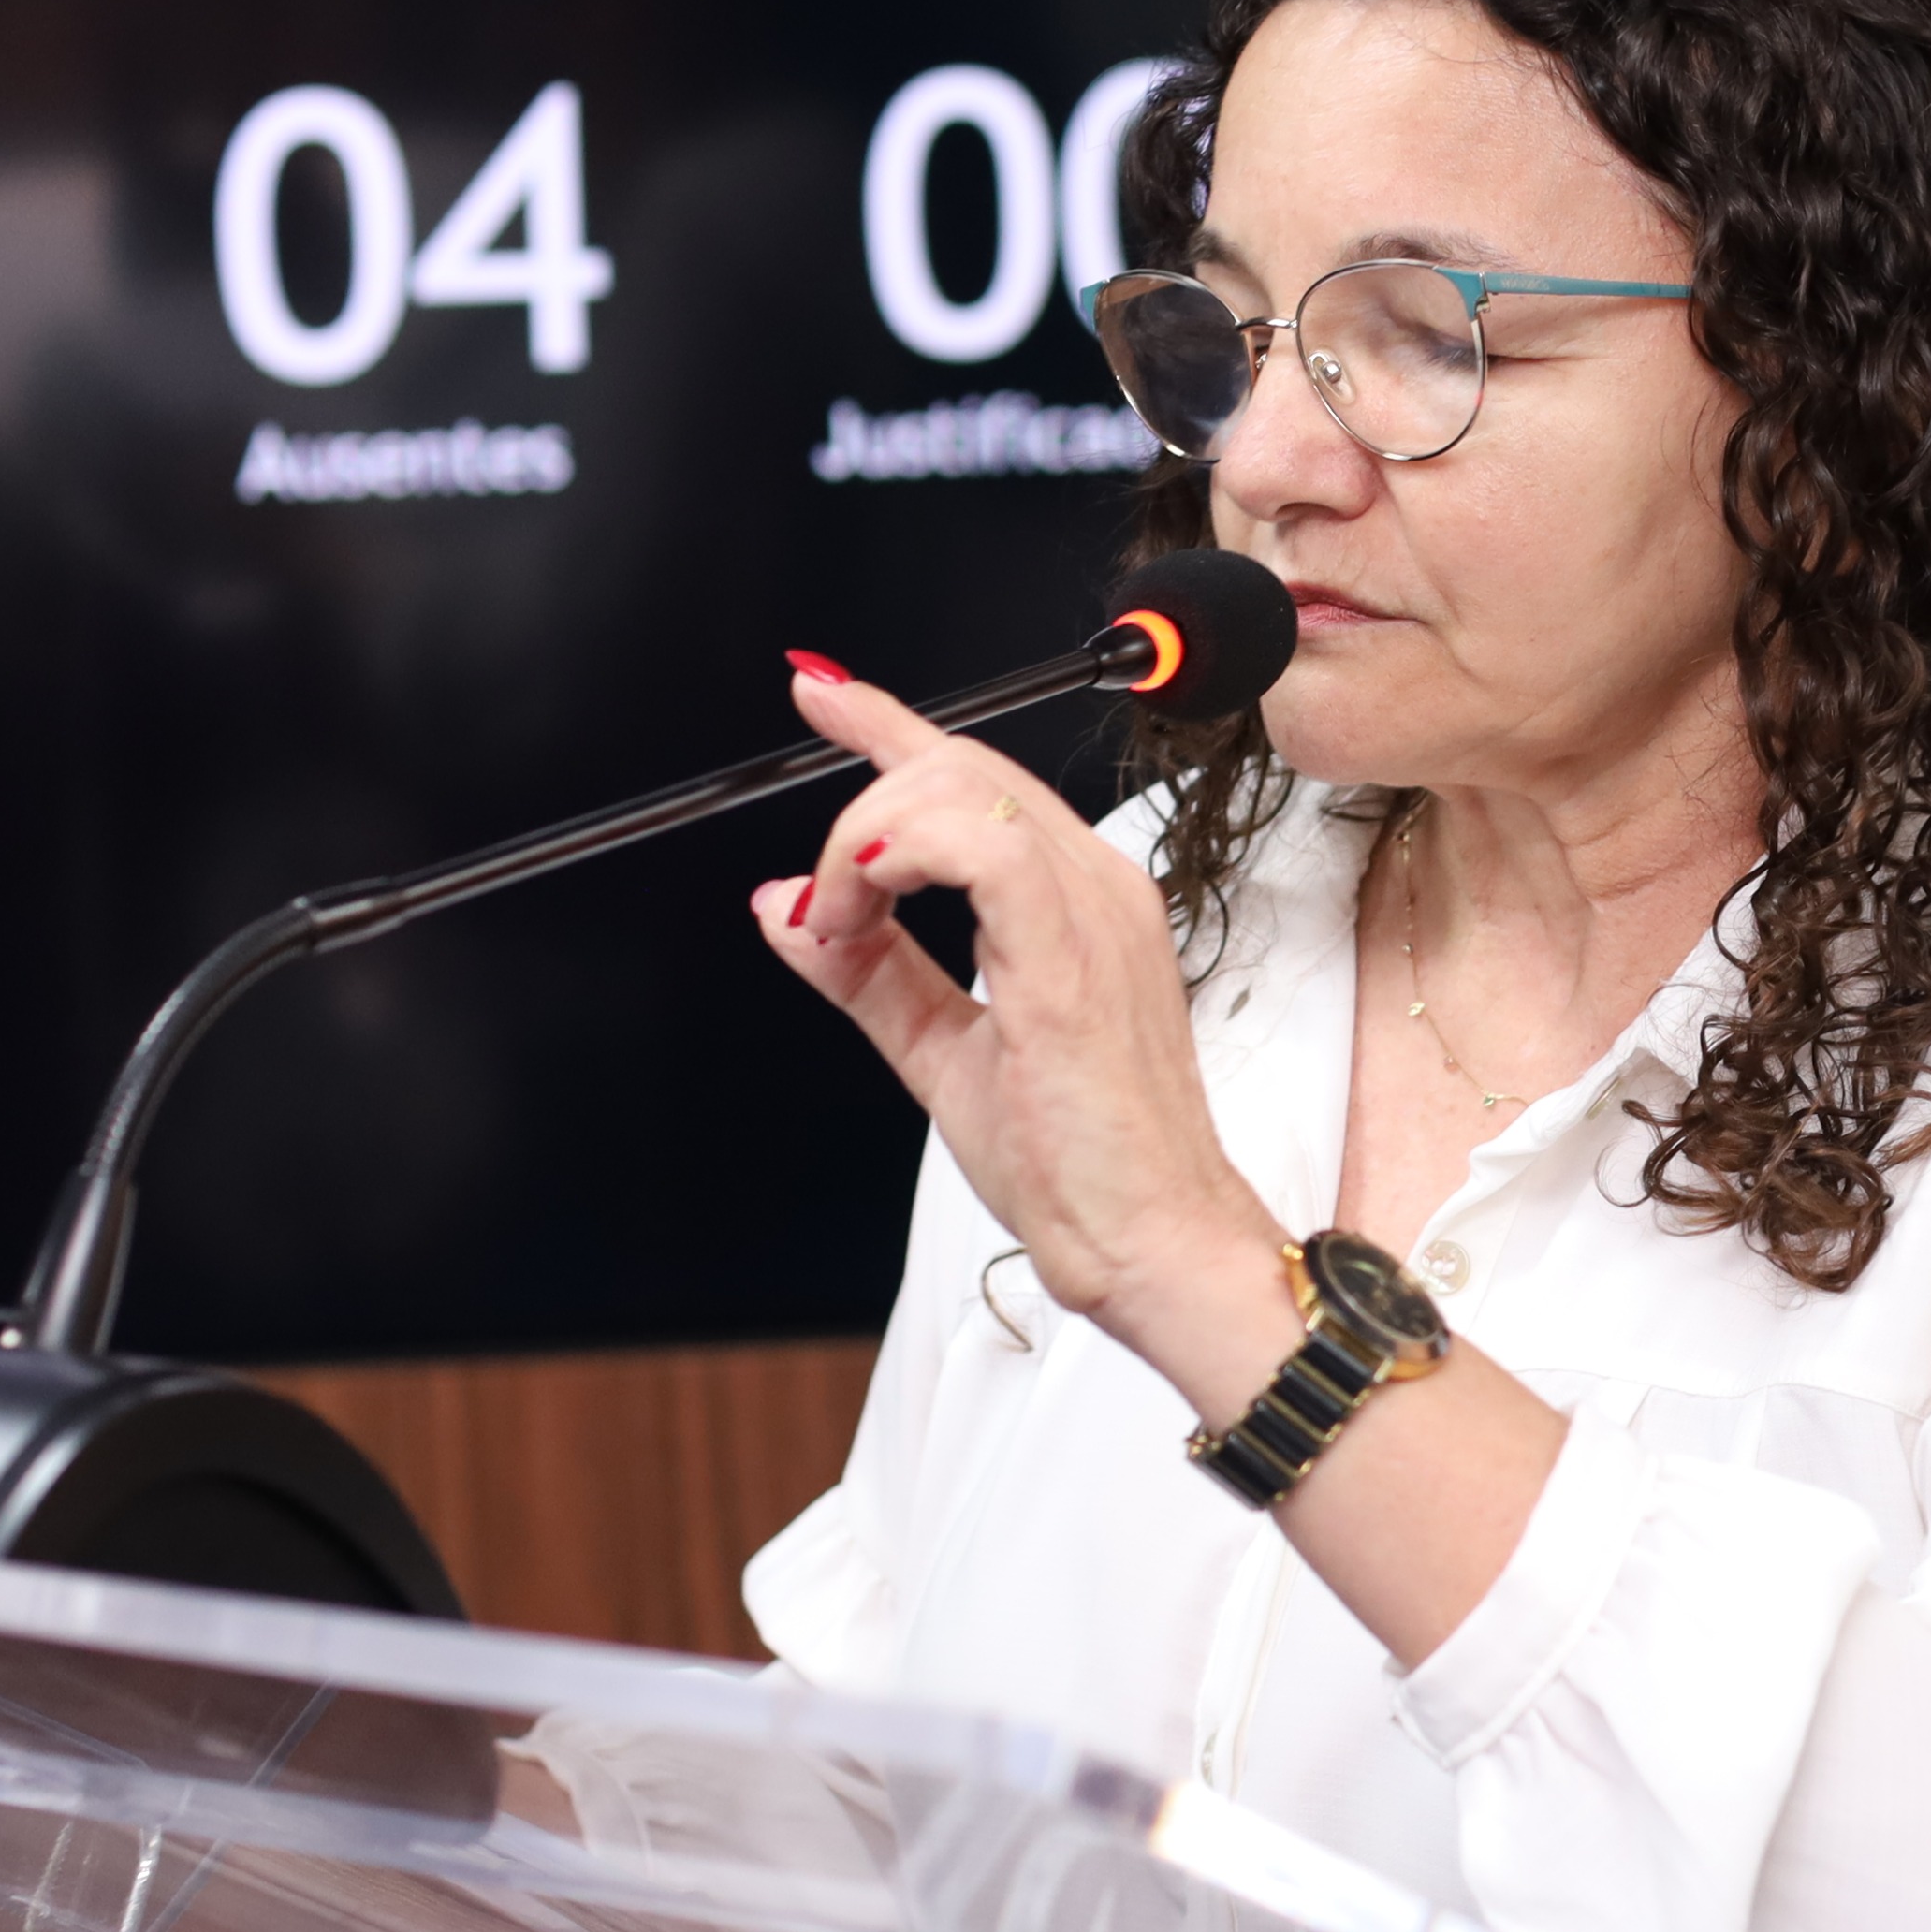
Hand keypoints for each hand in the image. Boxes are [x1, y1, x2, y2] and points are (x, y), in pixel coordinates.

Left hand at [751, 668, 1291, 1377]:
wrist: (1149, 1240)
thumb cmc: (1079, 1165)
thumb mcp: (941, 1052)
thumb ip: (868, 973)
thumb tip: (781, 907)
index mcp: (1078, 902)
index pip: (978, 775)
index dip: (890, 722)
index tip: (822, 691)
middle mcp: (1096, 886)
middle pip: (960, 766)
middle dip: (858, 810)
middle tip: (821, 909)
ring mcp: (1094, 909)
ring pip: (960, 787)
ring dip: (865, 840)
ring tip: (839, 926)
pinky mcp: (1072, 952)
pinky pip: (980, 844)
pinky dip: (897, 855)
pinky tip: (862, 905)